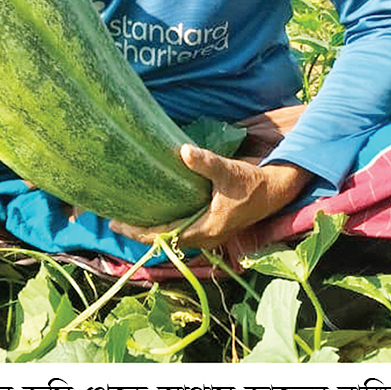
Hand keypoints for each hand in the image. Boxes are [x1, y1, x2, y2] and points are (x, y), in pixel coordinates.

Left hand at [109, 144, 309, 249]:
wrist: (276, 189)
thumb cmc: (252, 183)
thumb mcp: (229, 171)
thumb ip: (207, 163)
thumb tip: (185, 151)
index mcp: (206, 230)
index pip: (164, 235)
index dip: (139, 232)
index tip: (116, 223)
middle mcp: (204, 236)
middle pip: (164, 238)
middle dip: (139, 231)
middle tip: (114, 218)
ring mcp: (207, 231)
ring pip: (172, 233)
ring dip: (152, 226)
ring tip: (129, 215)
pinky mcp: (210, 223)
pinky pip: (181, 226)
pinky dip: (165, 220)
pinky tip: (154, 207)